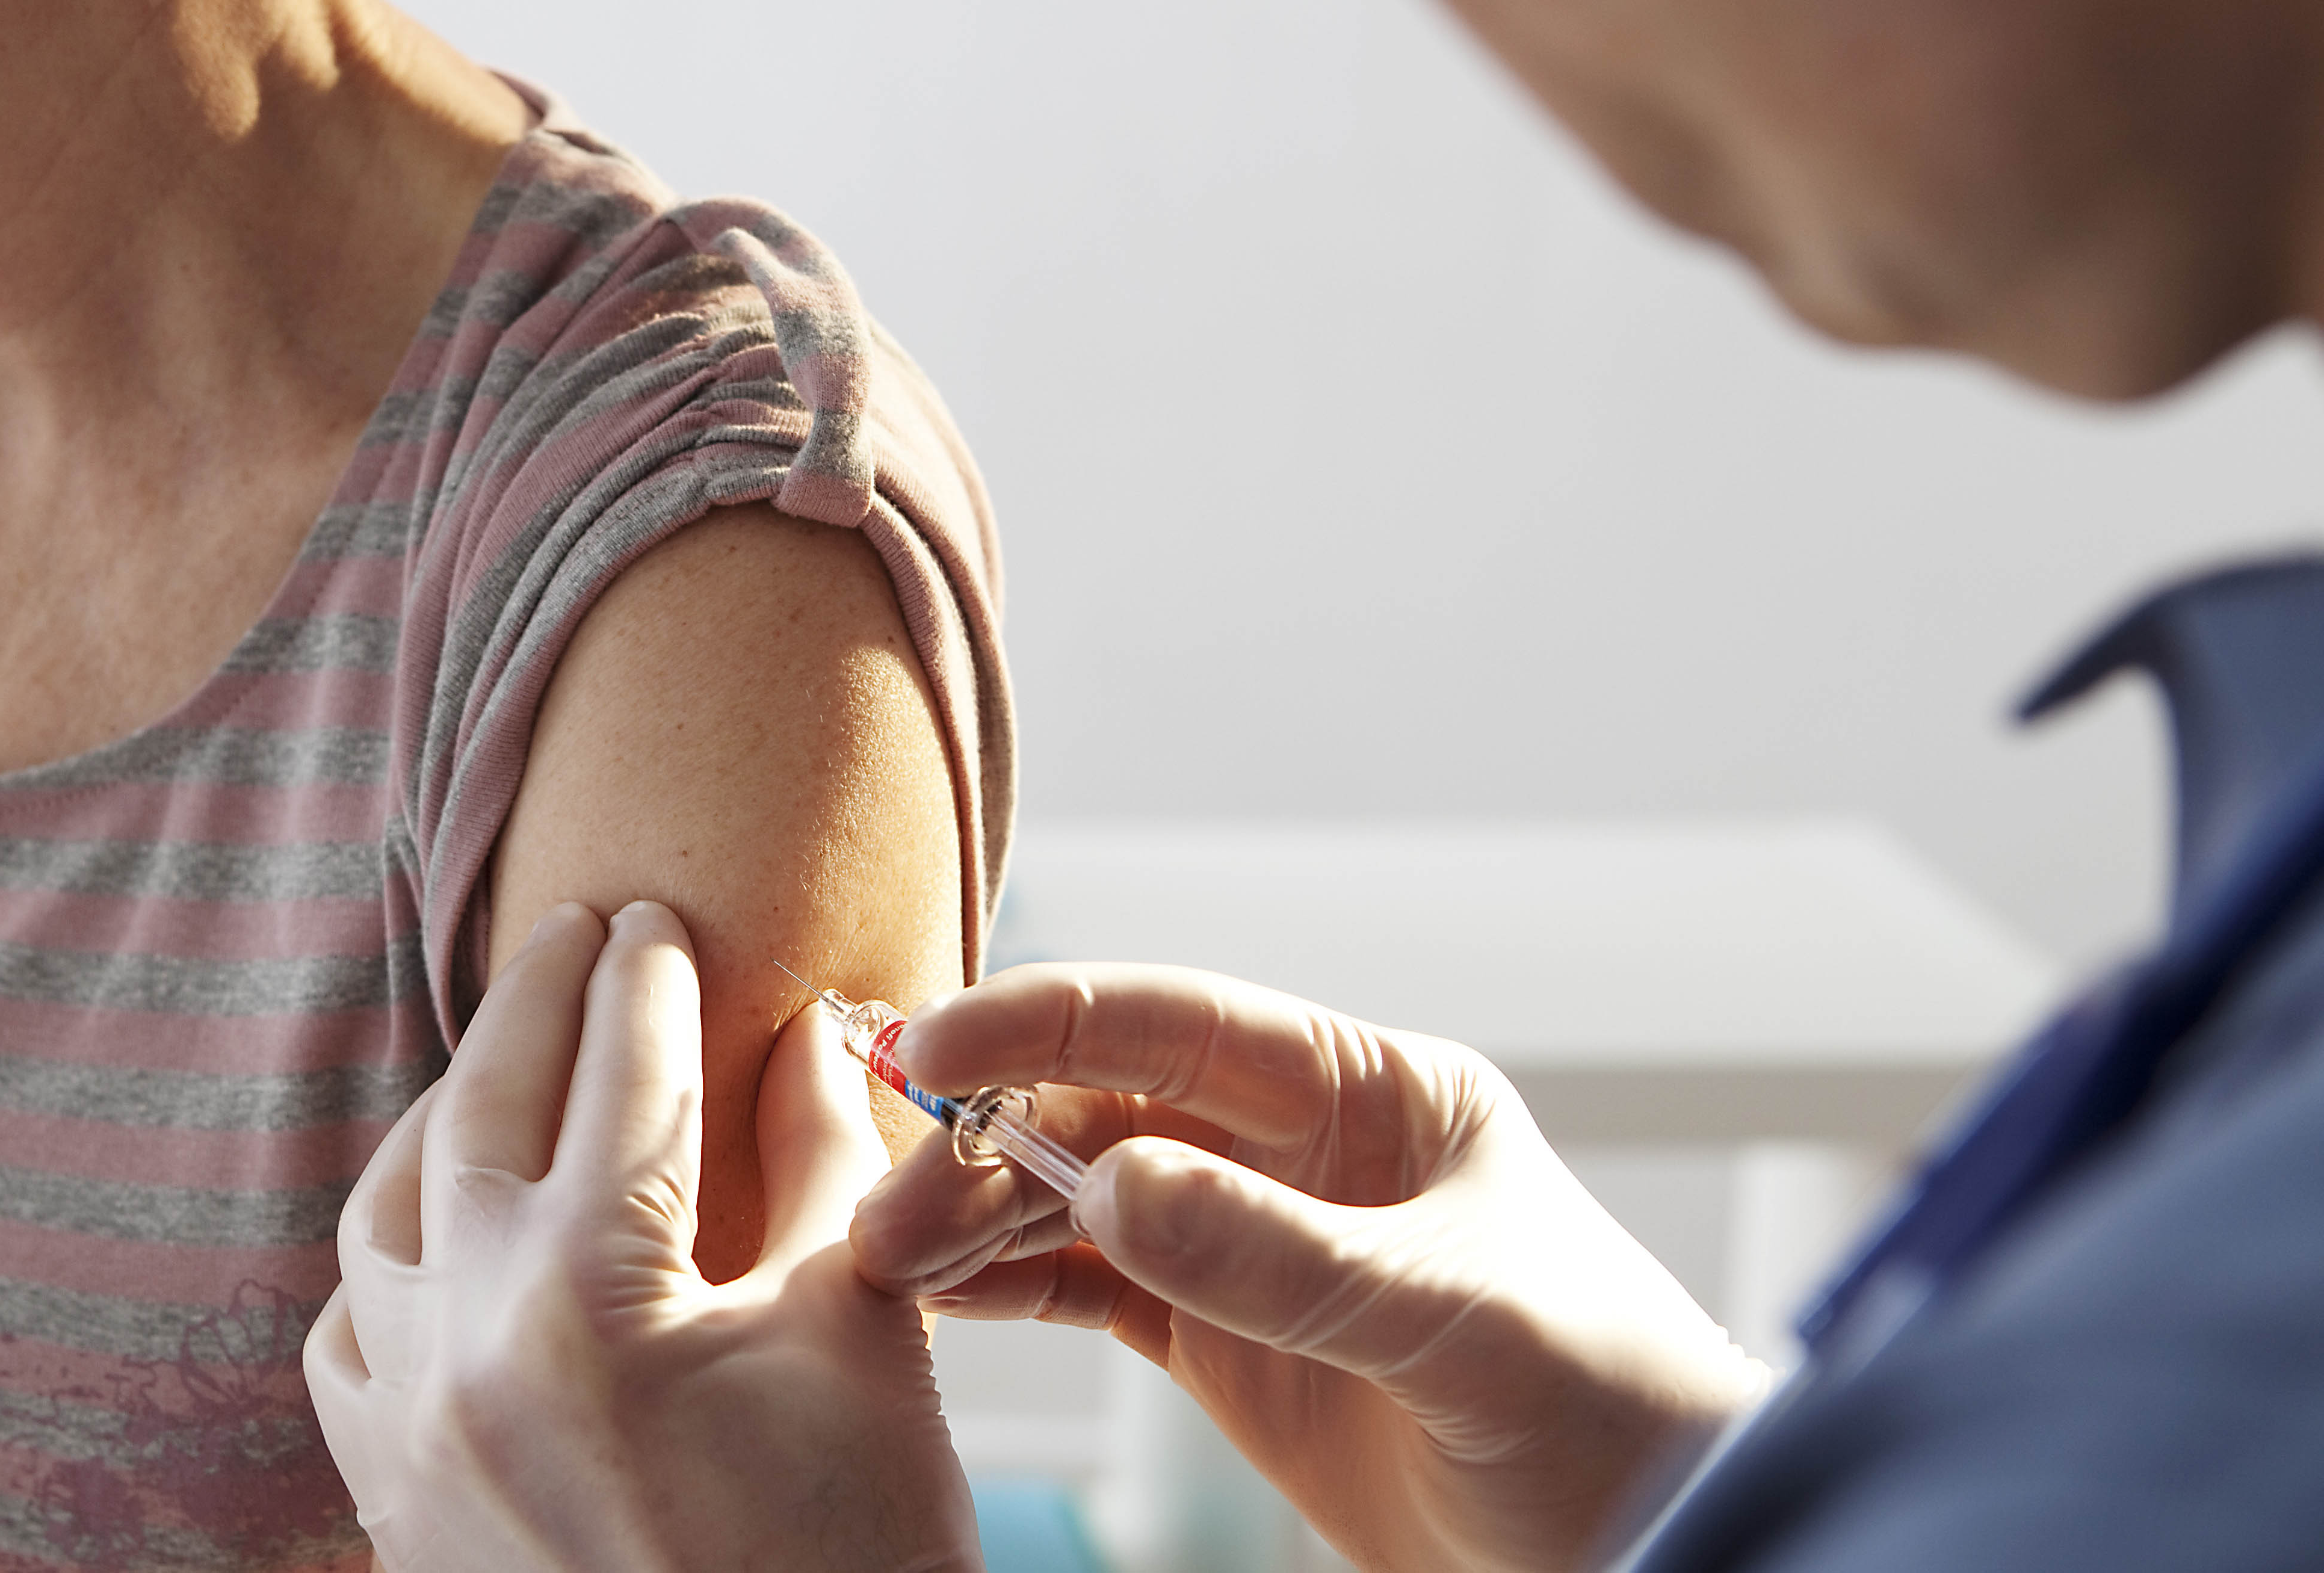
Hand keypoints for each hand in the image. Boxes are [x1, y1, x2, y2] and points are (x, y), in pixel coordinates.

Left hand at [306, 902, 979, 1572]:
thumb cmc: (856, 1561)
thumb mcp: (860, 1336)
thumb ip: (822, 1167)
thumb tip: (809, 1035)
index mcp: (587, 1293)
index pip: (619, 1076)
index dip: (648, 980)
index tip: (658, 914)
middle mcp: (461, 1349)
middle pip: (477, 1113)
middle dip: (534, 1005)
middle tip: (579, 935)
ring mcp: (406, 1436)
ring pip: (380, 1221)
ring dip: (442, 1124)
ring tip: (500, 1068)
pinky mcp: (393, 1510)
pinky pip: (345, 1349)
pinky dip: (386, 1269)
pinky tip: (438, 1238)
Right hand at [851, 964, 1771, 1572]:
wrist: (1659, 1548)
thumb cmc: (1611, 1413)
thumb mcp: (1457, 1324)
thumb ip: (1287, 1257)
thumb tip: (1111, 1183)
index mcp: (1374, 1094)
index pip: (1183, 1025)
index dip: (1049, 1022)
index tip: (935, 1050)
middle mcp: (1301, 1150)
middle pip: (1105, 1111)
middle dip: (988, 1146)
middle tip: (889, 1210)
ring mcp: (1256, 1242)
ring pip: (1079, 1198)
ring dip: (979, 1218)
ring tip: (884, 1260)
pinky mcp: (1225, 1339)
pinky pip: (1091, 1288)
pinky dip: (1009, 1286)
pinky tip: (940, 1294)